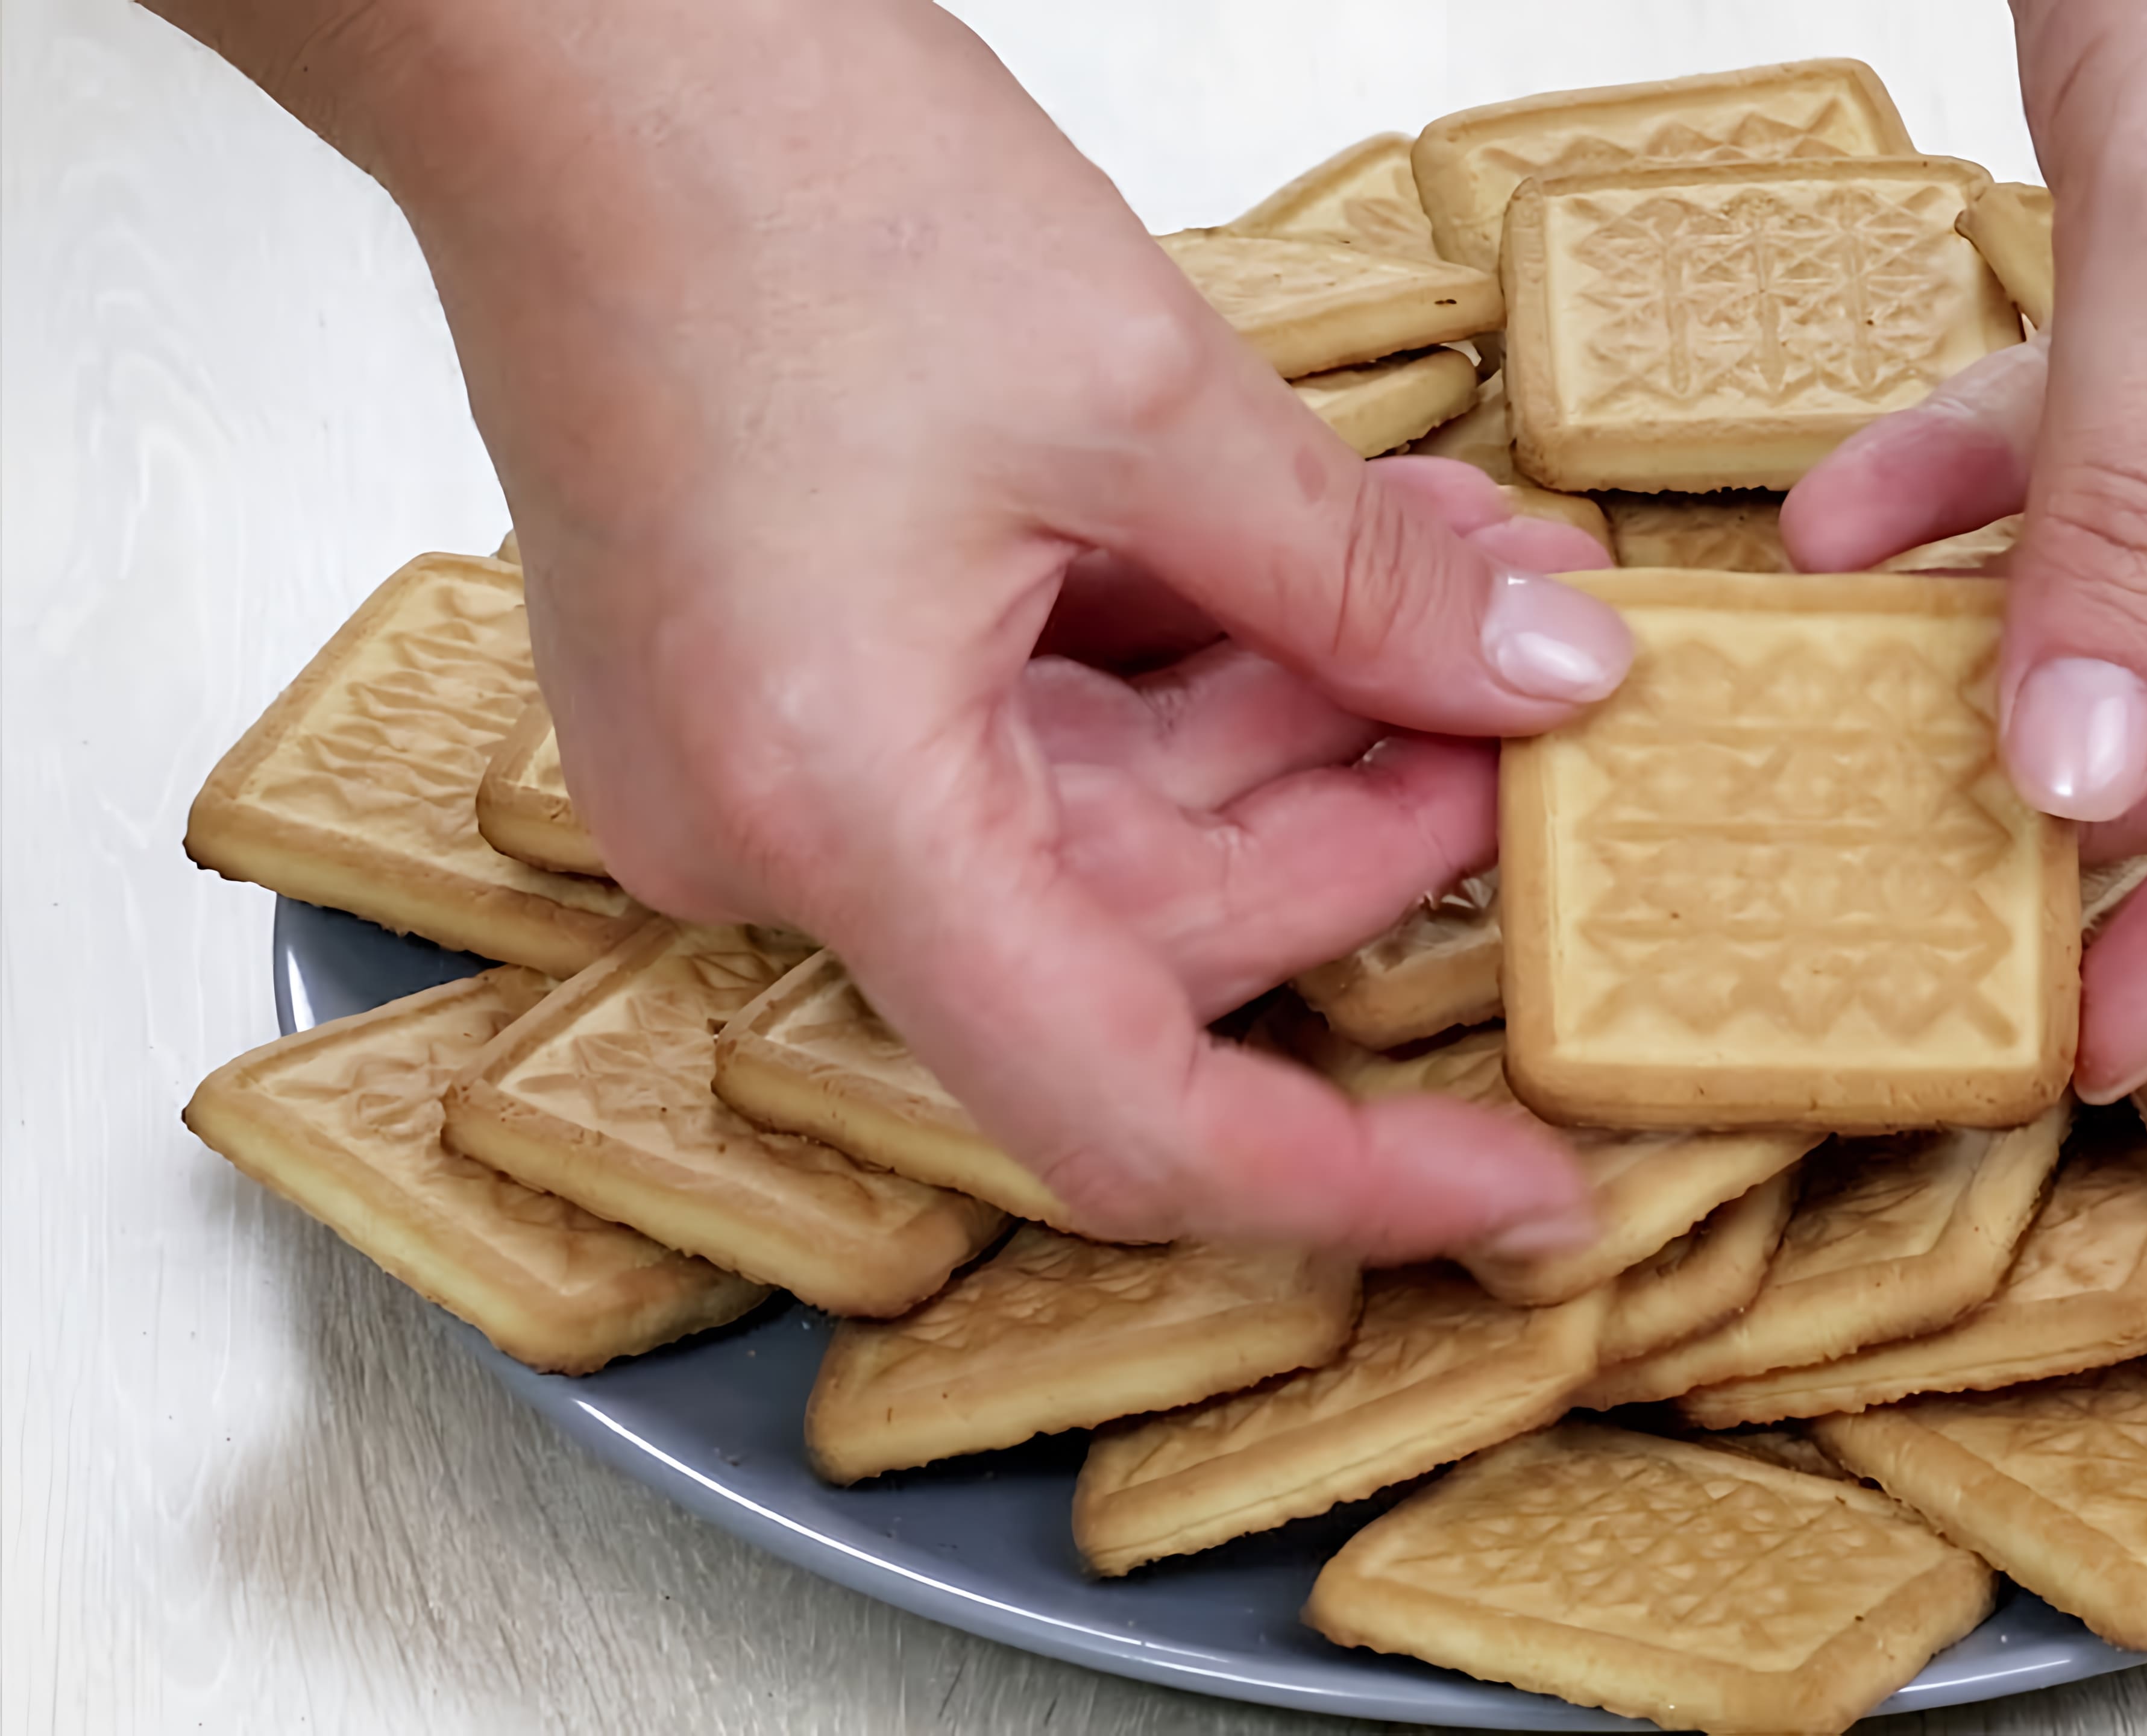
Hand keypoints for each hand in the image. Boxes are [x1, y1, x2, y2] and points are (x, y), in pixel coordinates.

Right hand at [161, 0, 1629, 1253]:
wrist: (568, 42)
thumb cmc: (764, 174)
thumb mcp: (1142, 390)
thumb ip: (1361, 579)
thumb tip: (1545, 678)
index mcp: (832, 807)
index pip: (1121, 1112)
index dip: (1344, 1179)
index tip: (1523, 1189)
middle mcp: (768, 833)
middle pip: (1148, 933)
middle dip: (1367, 813)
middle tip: (1538, 696)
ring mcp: (767, 766)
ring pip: (1109, 821)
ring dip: (1300, 709)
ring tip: (1466, 579)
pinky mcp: (791, 685)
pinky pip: (1033, 736)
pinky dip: (1189, 658)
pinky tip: (1330, 561)